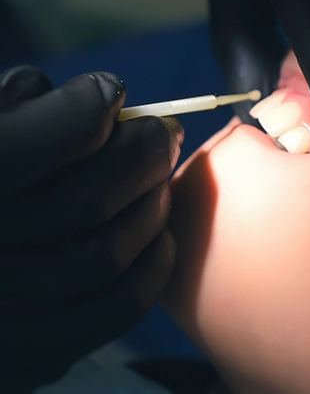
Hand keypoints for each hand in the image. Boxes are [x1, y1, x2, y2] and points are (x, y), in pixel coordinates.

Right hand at [0, 66, 183, 391]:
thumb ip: (28, 109)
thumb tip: (107, 97)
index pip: (58, 132)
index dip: (96, 102)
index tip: (113, 94)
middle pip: (95, 196)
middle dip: (145, 153)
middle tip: (163, 134)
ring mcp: (10, 307)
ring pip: (112, 251)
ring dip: (152, 206)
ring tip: (157, 183)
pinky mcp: (38, 346)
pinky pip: (121, 304)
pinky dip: (155, 264)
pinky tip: (158, 234)